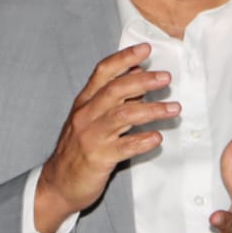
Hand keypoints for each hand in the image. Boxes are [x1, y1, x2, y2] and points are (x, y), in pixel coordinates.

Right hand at [35, 43, 178, 232]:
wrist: (58, 183)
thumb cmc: (79, 148)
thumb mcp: (91, 118)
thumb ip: (112, 97)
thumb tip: (136, 73)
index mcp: (84, 102)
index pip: (103, 72)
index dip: (124, 58)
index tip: (145, 49)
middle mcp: (86, 116)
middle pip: (115, 90)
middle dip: (142, 81)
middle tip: (166, 77)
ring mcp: (91, 137)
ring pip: (122, 116)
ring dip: (151, 110)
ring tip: (174, 109)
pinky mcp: (98, 158)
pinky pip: (123, 147)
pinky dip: (142, 141)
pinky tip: (157, 138)